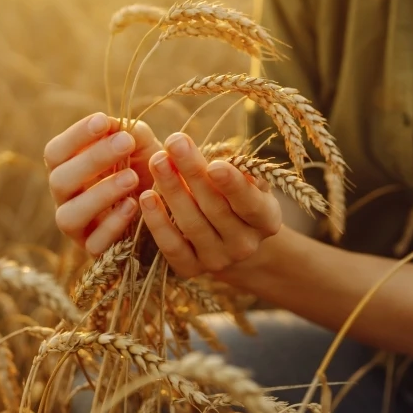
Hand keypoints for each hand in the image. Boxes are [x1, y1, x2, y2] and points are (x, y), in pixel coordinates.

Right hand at [44, 112, 161, 255]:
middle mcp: (66, 198)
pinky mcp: (95, 250)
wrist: (173, 206)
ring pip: (69, 216)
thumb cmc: (147, 168)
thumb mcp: (142, 146)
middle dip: (92, 160)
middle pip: (59, 180)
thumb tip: (112, 124)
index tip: (103, 121)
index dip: (75, 136)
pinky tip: (133, 205)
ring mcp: (78, 228)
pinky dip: (113, 225)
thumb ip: (129, 132)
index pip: (55, 152)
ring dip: (99, 194)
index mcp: (68, 169)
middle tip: (125, 143)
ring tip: (131, 177)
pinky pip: (94, 244)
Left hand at [141, 132, 281, 277]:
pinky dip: (157, 222)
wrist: (227, 239)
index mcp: (266, 220)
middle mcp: (245, 244)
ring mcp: (218, 260)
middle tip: (174, 143)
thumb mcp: (246, 179)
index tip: (214, 164)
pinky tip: (146, 196)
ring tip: (158, 161)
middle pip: (216, 208)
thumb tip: (227, 158)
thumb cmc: (234, 195)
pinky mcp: (190, 269)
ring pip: (192, 224)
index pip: (250, 203)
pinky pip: (172, 246)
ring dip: (172, 190)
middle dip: (193, 173)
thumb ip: (239, 168)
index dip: (233, 184)